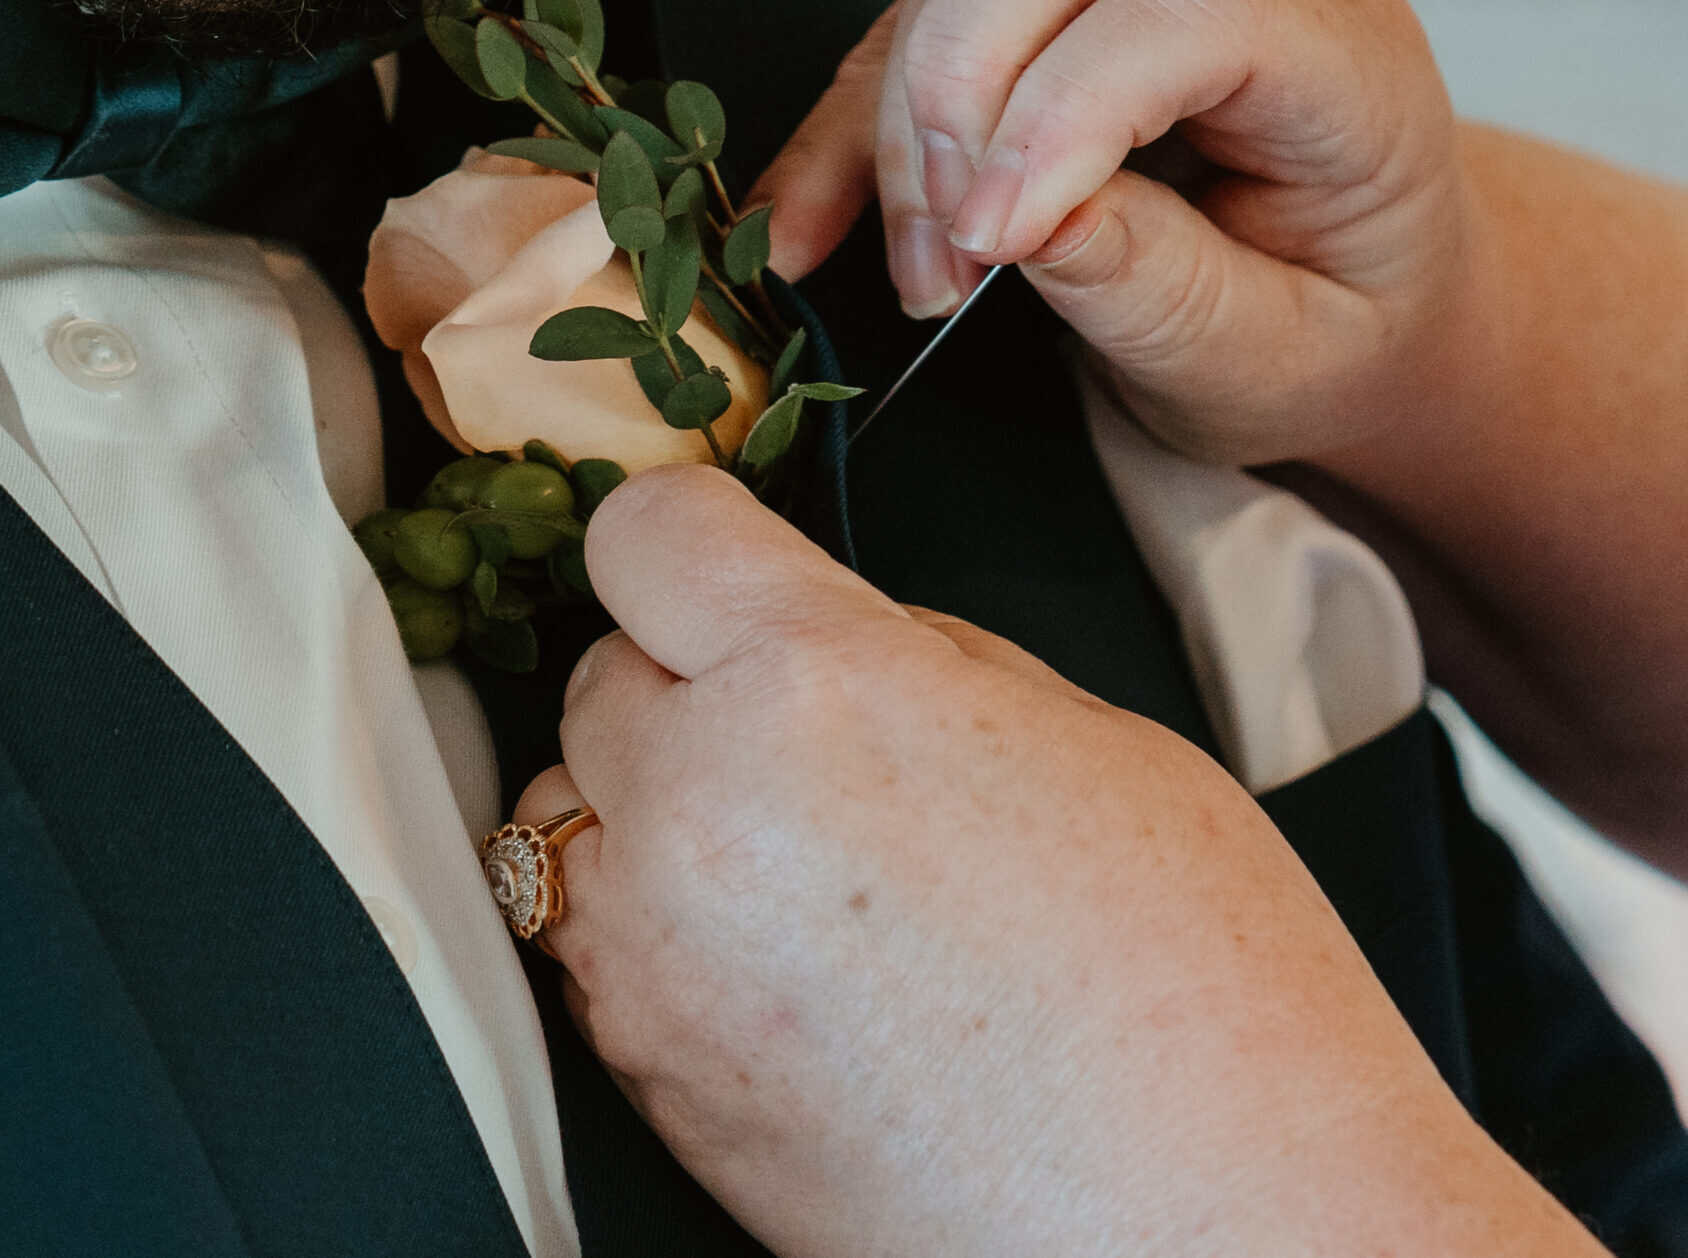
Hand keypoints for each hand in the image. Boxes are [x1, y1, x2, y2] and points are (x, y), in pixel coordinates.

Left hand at [518, 465, 1604, 1257]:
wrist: (1207, 1235)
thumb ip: (919, 665)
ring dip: (650, 814)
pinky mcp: (637, 1065)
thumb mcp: (1095, 746)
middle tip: (808, 747)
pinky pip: (585, 943)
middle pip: (600, 678)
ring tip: (795, 870)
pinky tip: (776, 965)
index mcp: (820, 686)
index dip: (691, 540)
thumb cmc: (1202, 1009)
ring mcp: (651, 949)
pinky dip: (648, 929)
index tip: (715, 564)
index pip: (648, 533)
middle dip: (684, 692)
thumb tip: (832, 639)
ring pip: (570, 814)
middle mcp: (701, 805)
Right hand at [746, 0, 1496, 465]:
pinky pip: (906, 46)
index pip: (1188, 12)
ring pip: (954, 1)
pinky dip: (845, 138)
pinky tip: (802, 227)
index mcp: (1335, 56)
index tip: (994, 243)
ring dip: (903, 133)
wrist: (1346, 313)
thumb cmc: (1328, 333)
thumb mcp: (1270, 356)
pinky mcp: (1037, 29)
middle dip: (961, 98)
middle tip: (950, 256)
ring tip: (922, 278)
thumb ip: (1161, 289)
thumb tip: (1031, 222)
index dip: (1066, 113)